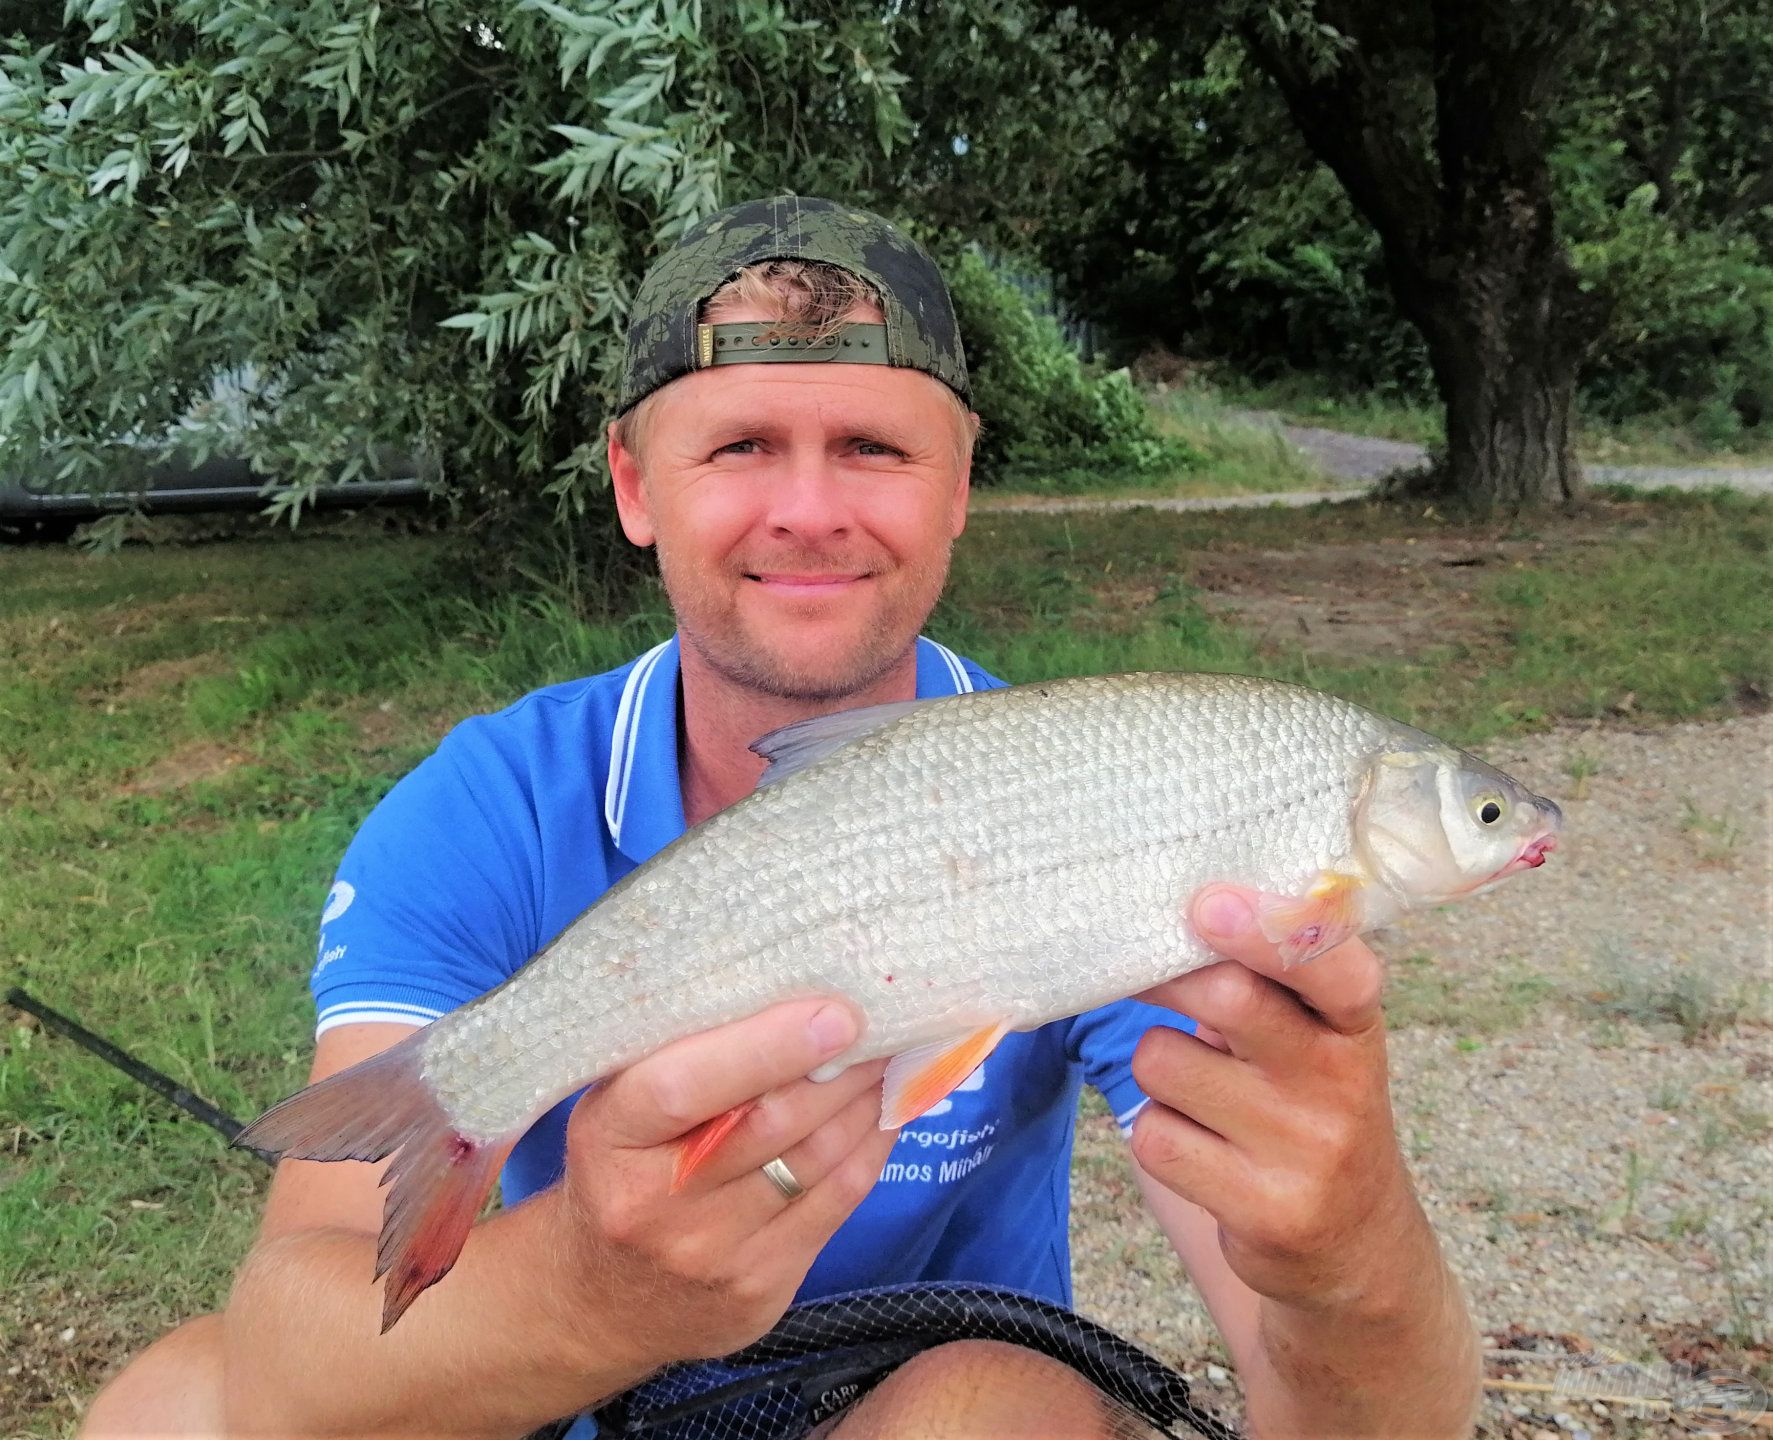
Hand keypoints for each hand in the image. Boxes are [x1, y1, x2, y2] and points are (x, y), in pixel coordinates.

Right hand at [547, 999, 894, 1368]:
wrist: (606, 1303)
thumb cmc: (622, 1172)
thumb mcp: (617, 1111)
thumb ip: (679, 1058)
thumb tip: (785, 990)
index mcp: (610, 1137)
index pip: (684, 1086)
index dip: (766, 1048)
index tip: (834, 1014)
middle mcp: (654, 1202)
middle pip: (769, 1122)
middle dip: (840, 1068)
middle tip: (883, 1021)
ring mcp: (710, 1252)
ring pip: (816, 1160)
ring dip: (865, 1100)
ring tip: (889, 1057)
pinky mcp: (760, 1284)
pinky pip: (838, 1202)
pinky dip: (871, 1146)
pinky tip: (883, 1111)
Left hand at [1131, 884, 1426, 1316]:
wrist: (1355, 1250)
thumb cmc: (1309, 1107)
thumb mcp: (1317, 1040)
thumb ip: (1268, 981)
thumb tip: (1177, 913)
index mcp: (1355, 1027)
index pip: (1337, 970)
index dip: (1269, 931)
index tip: (1207, 903)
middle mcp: (1341, 1086)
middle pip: (1229, 999)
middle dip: (1169, 979)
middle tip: (1145, 974)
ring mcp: (1305, 1154)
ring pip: (1165, 1064)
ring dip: (1159, 1067)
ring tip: (1198, 1090)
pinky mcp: (1263, 1211)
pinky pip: (1155, 1137)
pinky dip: (1158, 1133)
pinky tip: (1200, 1149)